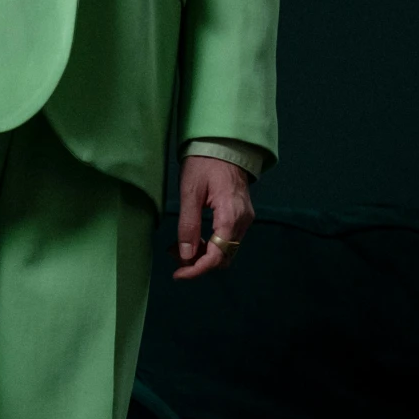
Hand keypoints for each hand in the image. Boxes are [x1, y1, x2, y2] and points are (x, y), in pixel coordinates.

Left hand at [173, 155, 253, 279]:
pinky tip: (193, 237)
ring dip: (202, 254)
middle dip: (198, 262)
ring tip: (179, 245)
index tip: (178, 274)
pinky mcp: (241, 216)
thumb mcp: (190, 193)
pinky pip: (227, 240)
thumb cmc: (204, 162)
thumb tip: (186, 256)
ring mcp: (244, 219)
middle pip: (222, 258)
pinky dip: (210, 245)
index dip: (196, 270)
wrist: (224, 144)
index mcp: (230, 216)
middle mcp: (243, 221)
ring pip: (225, 251)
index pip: (216, 256)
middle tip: (174, 252)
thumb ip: (188, 226)